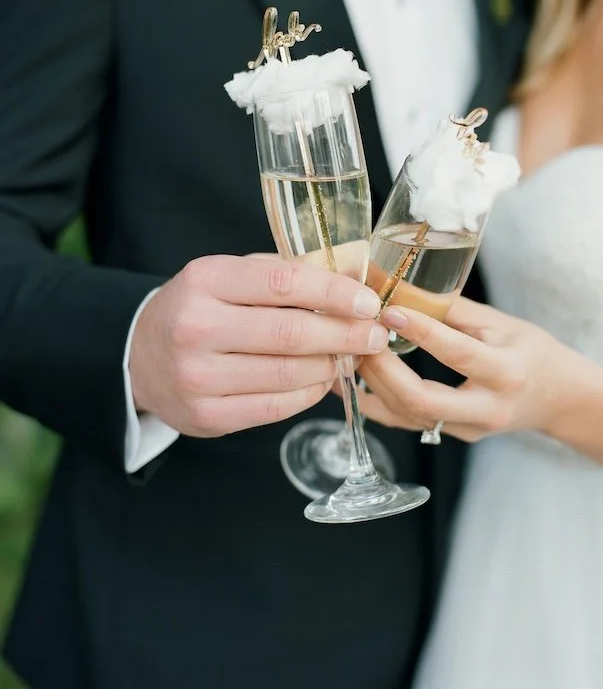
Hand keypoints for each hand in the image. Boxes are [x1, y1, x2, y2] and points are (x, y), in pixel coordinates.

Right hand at [129, 254, 387, 436]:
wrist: (140, 357)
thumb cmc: (201, 308)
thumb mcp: (230, 275)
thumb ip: (286, 272)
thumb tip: (353, 272)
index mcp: (205, 280)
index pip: (283, 283)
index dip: (334, 292)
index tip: (368, 301)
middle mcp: (196, 327)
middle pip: (291, 333)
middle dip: (345, 334)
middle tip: (375, 334)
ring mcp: (198, 376)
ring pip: (288, 373)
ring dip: (332, 365)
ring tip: (351, 355)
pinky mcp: (206, 416)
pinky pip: (276, 407)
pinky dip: (310, 393)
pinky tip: (323, 379)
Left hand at [356, 296, 593, 442]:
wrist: (560, 399)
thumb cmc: (532, 352)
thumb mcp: (502, 323)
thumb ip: (453, 309)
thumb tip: (404, 285)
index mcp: (506, 373)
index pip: (457, 353)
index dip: (421, 331)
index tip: (388, 309)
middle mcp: (488, 409)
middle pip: (423, 401)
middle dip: (384, 370)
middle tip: (360, 338)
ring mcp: (470, 430)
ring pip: (409, 416)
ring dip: (374, 386)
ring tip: (352, 353)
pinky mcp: (455, 437)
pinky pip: (409, 424)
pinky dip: (380, 403)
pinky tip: (358, 382)